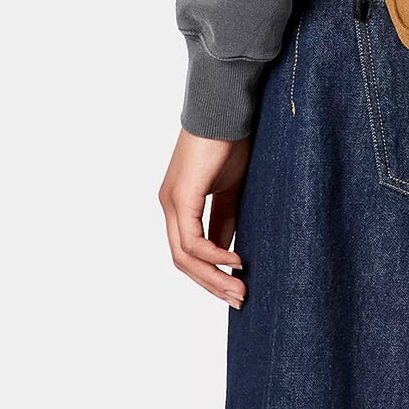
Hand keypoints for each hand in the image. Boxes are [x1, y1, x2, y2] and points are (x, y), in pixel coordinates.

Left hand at [160, 128, 249, 307]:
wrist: (225, 108)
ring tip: (240, 289)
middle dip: (212, 283)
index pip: (188, 251)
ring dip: (213, 276)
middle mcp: (169, 205)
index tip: (236, 288)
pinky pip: (192, 240)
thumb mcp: (231, 190)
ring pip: (185, 256)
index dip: (211, 273)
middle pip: (183, 261)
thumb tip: (228, 251)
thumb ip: (225, 219)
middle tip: (239, 299)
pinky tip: (235, 261)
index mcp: (179, 203)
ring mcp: (172, 202)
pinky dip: (213, 255)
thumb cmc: (230, 141)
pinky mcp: (181, 197)